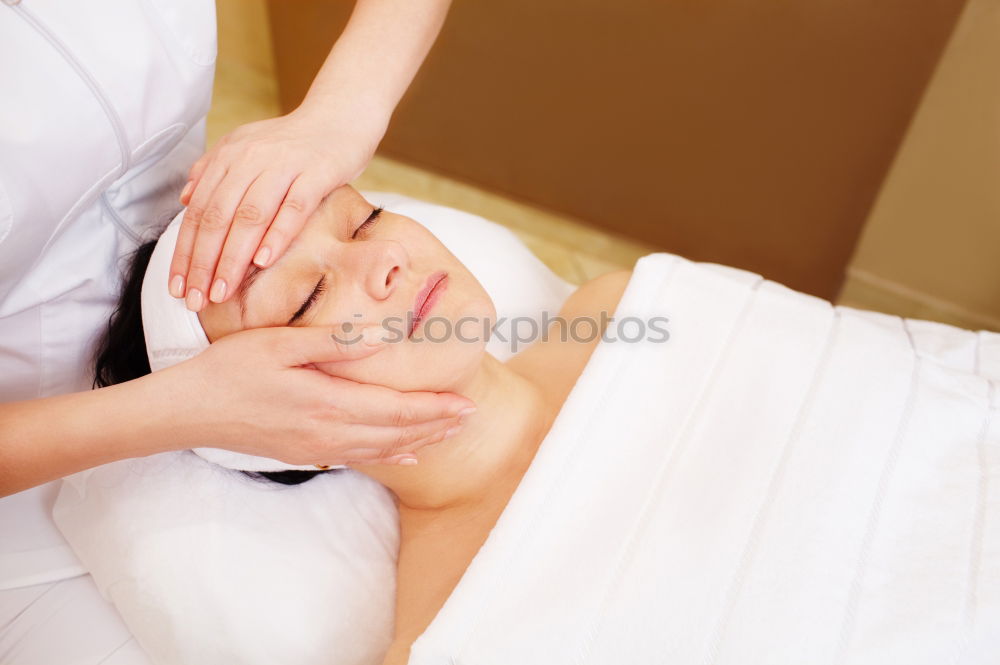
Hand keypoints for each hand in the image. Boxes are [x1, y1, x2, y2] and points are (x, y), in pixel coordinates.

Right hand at [161, 324, 473, 465]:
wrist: (186, 412)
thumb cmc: (229, 368)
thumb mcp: (279, 343)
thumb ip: (334, 342)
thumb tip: (383, 338)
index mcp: (327, 402)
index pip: (396, 411)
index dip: (434, 409)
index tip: (467, 404)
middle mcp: (328, 433)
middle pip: (397, 434)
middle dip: (437, 425)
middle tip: (472, 417)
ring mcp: (316, 447)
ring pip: (382, 449)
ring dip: (420, 440)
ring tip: (450, 432)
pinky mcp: (304, 453)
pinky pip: (359, 457)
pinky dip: (390, 455)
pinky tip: (406, 454)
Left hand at [170, 101, 387, 310]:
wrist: (341, 114)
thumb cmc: (295, 142)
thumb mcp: (247, 149)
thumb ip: (214, 170)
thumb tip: (185, 199)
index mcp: (230, 156)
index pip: (198, 211)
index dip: (185, 251)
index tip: (179, 287)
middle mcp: (251, 159)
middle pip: (218, 216)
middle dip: (204, 262)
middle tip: (197, 300)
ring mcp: (284, 165)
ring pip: (250, 216)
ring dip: (233, 257)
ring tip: (223, 290)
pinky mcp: (318, 172)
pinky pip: (294, 207)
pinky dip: (277, 235)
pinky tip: (264, 262)